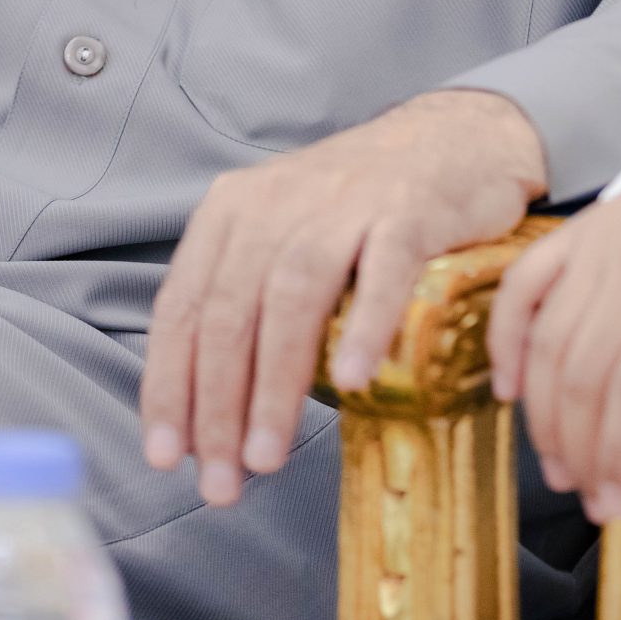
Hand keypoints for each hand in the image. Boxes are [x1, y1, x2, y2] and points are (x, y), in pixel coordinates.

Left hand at [141, 87, 546, 505]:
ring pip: (292, 297)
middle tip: (222, 480)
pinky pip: (383, 270)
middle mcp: (277, 202)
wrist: (452, 139)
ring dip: (275, 384)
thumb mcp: (282, 235)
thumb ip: (246, 304)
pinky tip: (352, 381)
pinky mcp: (409, 211)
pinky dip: (364, 325)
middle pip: (231, 310)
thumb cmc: (357, 208)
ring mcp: (343, 203)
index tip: (168, 456)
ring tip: (268, 454)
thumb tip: (210, 412)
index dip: (169, 385)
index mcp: (232, 213)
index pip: (184, 307)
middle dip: (218, 405)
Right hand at [488, 145, 620, 522]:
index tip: (618, 500)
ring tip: (557, 463)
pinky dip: (506, 336)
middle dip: (578, 446)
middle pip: (585, 367)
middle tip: (588, 497)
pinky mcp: (584, 227)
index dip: (620, 450)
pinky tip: (508, 387)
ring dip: (543, 410)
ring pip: (549, 334)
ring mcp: (605, 239)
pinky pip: (524, 282)